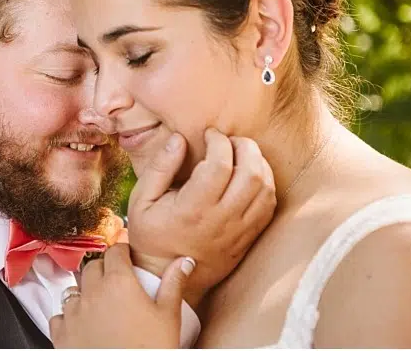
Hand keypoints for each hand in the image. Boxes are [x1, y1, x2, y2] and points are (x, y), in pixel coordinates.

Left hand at [49, 243, 187, 348]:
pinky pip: (59, 316)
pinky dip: (69, 317)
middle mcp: (91, 293)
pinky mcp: (61, 334)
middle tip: (117, 281)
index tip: (128, 257)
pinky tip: (82, 325)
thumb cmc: (150, 349)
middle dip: (104, 269)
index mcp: (118, 282)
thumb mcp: (169, 316)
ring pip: (74, 290)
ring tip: (100, 305)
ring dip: (85, 293)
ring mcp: (73, 313)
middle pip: (93, 267)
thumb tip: (184, 261)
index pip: (115, 251)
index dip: (122, 251)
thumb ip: (174, 283)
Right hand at [127, 128, 275, 306]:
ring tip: (239, 155)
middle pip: (251, 173)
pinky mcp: (248, 238)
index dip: (218, 141)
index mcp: (193, 209)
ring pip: (265, 189)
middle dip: (244, 146)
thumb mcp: (141, 200)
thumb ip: (160, 167)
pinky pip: (269, 206)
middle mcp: (221, 220)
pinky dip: (265, 184)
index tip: (209, 134)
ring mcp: (239, 231)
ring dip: (257, 163)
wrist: (166, 276)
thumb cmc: (151, 235)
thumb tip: (179, 139)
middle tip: (229, 140)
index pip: (219, 164)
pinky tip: (249, 176)